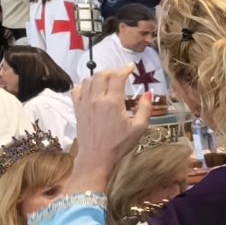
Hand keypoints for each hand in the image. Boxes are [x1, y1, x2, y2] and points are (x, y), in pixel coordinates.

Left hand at [70, 67, 154, 187]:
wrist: (96, 156)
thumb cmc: (119, 144)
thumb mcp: (139, 128)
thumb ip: (145, 109)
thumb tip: (148, 93)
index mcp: (113, 102)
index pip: (117, 77)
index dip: (125, 70)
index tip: (131, 68)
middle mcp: (96, 99)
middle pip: (101, 74)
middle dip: (112, 71)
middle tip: (121, 74)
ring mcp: (84, 103)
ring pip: (89, 79)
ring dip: (99, 76)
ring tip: (108, 81)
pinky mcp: (77, 108)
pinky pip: (77, 89)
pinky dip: (84, 84)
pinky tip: (92, 89)